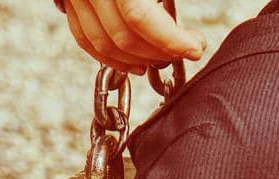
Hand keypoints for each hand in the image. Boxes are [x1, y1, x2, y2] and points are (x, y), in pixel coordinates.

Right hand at [59, 0, 205, 74]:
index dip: (170, 40)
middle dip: (159, 51)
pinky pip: (83, 36)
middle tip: (185, 49)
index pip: (139, 17)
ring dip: (137, 58)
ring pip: (101, 41)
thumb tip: (192, 24)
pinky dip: (110, 56)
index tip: (195, 46)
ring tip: (165, 56)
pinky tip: (136, 61)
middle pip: (122, 34)